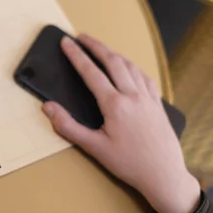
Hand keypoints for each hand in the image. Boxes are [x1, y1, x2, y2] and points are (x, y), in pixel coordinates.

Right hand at [42, 34, 199, 212]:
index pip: (91, 72)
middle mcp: (132, 95)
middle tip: (81, 37)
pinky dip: (132, 66)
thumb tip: (48, 107)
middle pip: (112, 61)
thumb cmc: (128, 164)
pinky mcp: (158, 104)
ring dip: (113, 53)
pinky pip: (144, 76)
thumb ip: (68, 126)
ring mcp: (148, 97)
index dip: (76, 55)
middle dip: (95, 46)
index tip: (66, 42)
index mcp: (114, 105)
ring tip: (101, 48)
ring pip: (130, 66)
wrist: (164, 175)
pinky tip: (129, 67)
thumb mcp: (94, 148)